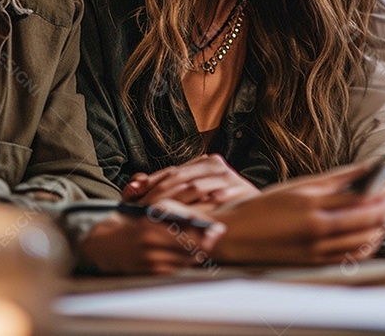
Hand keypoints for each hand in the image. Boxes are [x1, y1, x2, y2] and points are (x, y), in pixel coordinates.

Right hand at [78, 199, 224, 274]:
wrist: (105, 244)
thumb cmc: (132, 222)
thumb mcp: (151, 210)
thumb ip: (176, 213)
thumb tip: (202, 219)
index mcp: (152, 222)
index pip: (188, 228)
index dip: (207, 230)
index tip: (219, 227)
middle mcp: (151, 241)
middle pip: (191, 246)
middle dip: (207, 241)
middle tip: (217, 235)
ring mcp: (151, 259)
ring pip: (187, 258)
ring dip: (199, 252)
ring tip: (207, 243)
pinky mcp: (151, 272)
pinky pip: (178, 267)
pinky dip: (186, 261)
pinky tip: (190, 253)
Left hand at [122, 154, 261, 209]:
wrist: (255, 223)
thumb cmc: (217, 212)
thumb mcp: (187, 197)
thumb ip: (161, 188)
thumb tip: (131, 185)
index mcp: (205, 162)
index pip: (170, 172)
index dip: (149, 183)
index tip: (129, 196)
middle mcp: (217, 166)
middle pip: (178, 178)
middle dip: (155, 194)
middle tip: (137, 209)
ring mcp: (228, 177)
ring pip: (191, 188)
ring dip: (170, 201)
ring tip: (151, 214)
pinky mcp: (237, 192)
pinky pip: (209, 201)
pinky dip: (192, 210)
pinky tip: (177, 219)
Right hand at [210, 163, 384, 264]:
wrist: (237, 236)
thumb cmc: (263, 207)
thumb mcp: (297, 186)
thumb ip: (334, 179)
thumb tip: (363, 169)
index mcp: (312, 205)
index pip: (359, 198)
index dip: (379, 191)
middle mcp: (317, 229)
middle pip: (366, 220)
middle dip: (384, 208)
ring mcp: (317, 249)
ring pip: (363, 241)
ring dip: (379, 228)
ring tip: (384, 216)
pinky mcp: (315, 263)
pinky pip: (350, 258)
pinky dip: (365, 247)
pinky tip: (369, 237)